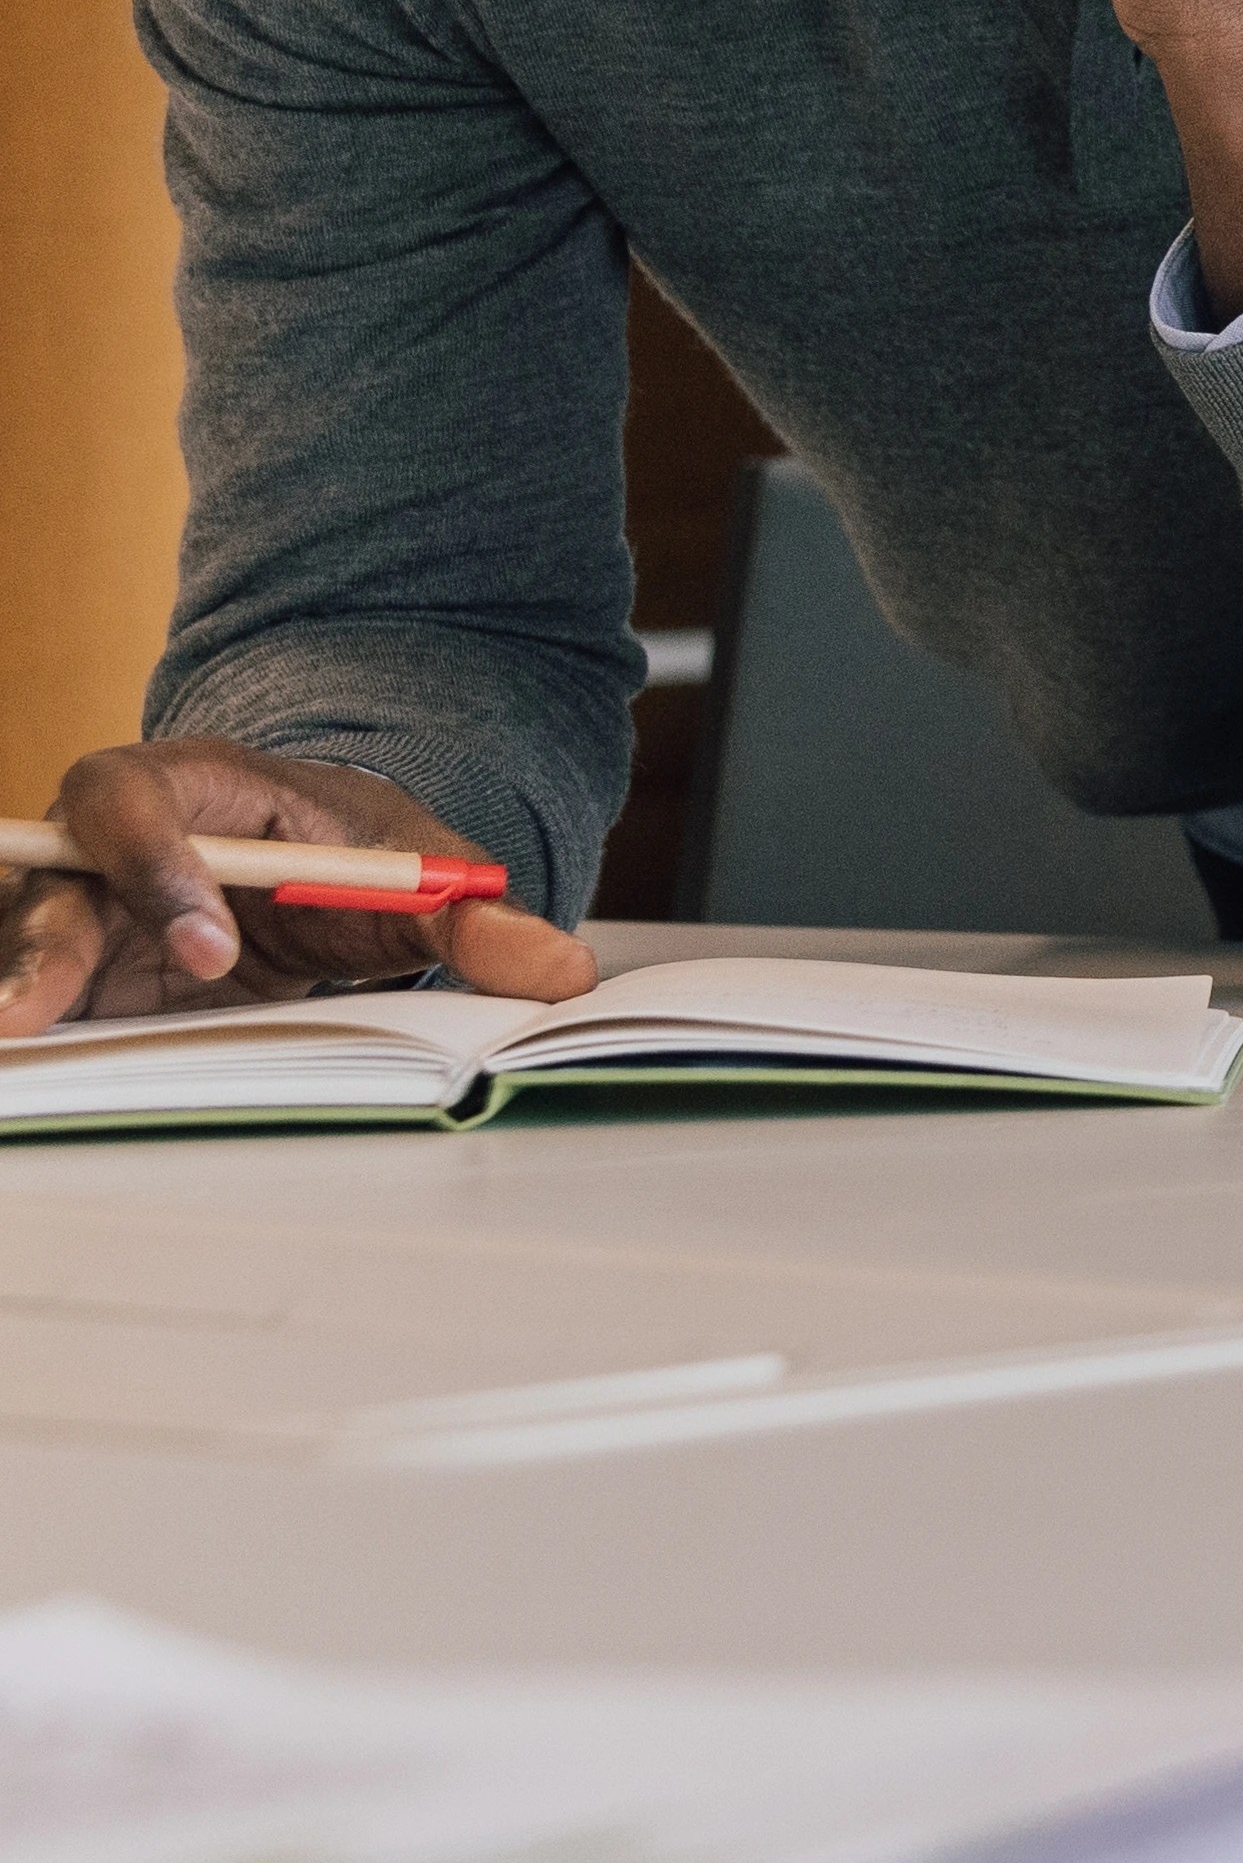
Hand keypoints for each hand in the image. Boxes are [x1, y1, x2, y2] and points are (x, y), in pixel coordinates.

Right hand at [8, 742, 591, 1036]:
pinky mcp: (71, 978)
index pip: (134, 799)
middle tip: (33, 1014)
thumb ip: (481, 922)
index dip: (156, 866)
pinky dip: (31, 1034)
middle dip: (43, 944)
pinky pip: (35, 1001)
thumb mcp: (425, 878)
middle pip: (49, 877)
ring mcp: (78, 913)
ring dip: (15, 991)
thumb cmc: (361, 856)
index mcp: (196, 786)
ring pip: (22, 943)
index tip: (208, 949)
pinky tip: (27, 1076)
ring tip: (9, 1047)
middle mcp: (110, 843)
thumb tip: (567, 972)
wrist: (323, 878)